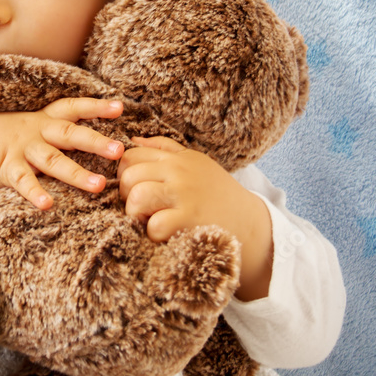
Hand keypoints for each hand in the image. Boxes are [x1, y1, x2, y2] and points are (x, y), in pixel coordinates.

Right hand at [0, 97, 124, 209]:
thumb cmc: (1, 138)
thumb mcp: (29, 129)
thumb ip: (55, 134)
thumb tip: (93, 142)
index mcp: (43, 120)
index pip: (73, 108)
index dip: (96, 107)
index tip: (120, 107)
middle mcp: (35, 131)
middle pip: (70, 134)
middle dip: (96, 141)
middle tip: (120, 151)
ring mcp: (21, 149)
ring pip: (53, 160)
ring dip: (76, 173)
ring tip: (99, 186)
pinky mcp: (5, 167)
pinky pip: (22, 181)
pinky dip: (35, 193)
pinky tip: (48, 205)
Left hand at [117, 136, 272, 300]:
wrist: (251, 225)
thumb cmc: (217, 195)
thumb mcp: (195, 163)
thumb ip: (164, 148)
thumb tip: (132, 140)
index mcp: (177, 159)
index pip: (131, 155)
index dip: (124, 175)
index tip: (136, 190)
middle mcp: (179, 172)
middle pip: (128, 177)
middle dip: (127, 197)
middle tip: (143, 210)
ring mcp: (184, 195)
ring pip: (137, 198)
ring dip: (137, 216)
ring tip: (151, 221)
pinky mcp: (189, 220)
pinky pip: (154, 226)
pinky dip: (155, 236)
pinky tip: (168, 234)